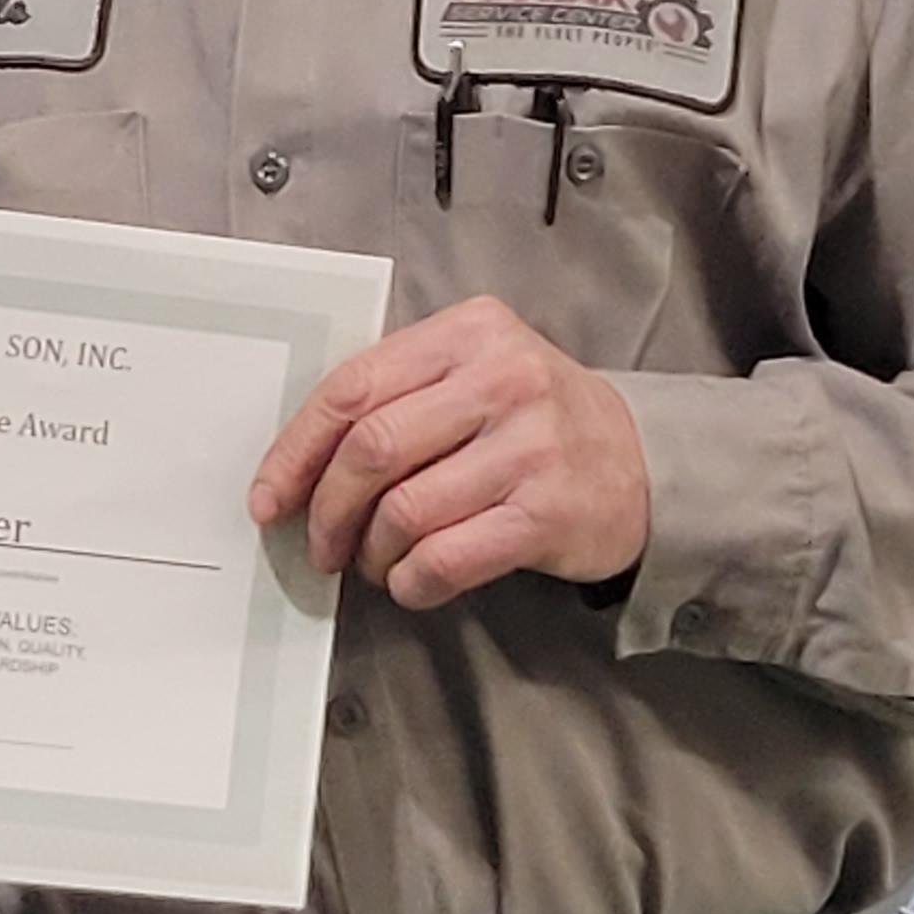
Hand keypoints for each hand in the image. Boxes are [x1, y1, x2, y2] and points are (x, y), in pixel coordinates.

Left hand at [246, 298, 647, 610]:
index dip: (296, 450)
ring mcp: (529, 446)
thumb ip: (399, 395)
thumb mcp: (475, 372)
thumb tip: (301, 467)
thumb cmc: (537, 419)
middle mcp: (502, 379)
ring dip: (371, 552)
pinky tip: (412, 581)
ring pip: (404, 511)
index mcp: (468, 333)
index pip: (352, 387)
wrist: (644, 462)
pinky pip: (447, 557)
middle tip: (320, 544)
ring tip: (374, 561)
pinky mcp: (548, 512)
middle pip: (370, 451)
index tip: (269, 497)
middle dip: (327, 510)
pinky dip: (412, 581)